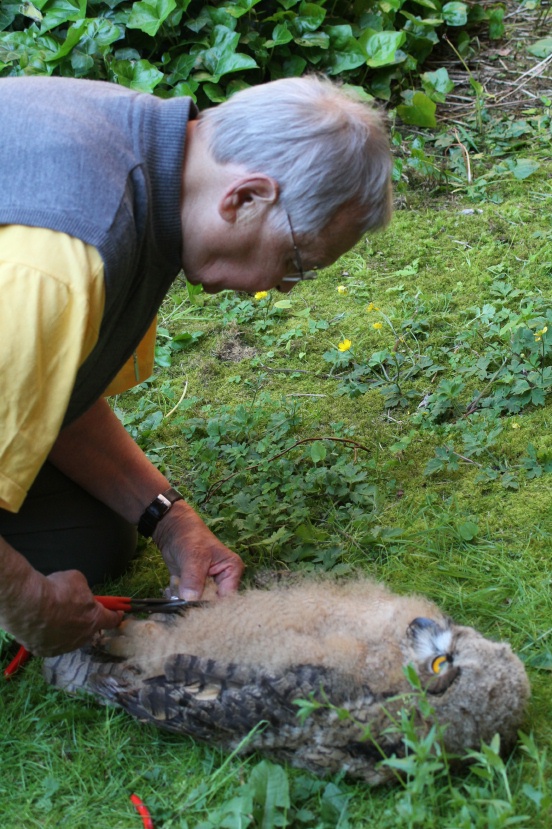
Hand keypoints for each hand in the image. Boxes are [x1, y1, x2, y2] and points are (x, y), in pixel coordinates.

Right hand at [4, 569, 122, 656]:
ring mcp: (63, 647)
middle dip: (86, 620)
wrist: (28, 605)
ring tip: (54, 615)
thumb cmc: (56, 590)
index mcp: (94, 620)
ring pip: (70, 638)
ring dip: (67, 629)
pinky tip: (42, 624)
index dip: (115, 614)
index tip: (117, 612)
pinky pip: (52, 643)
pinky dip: (50, 635)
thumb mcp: (77, 580)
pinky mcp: (46, 651)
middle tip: (75, 609)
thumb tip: (79, 593)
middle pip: (89, 629)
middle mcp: (82, 637)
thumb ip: (83, 590)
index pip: (112, 620)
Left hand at [153, 501, 243, 600]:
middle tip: (180, 602)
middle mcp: (224, 581)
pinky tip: (170, 590)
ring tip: (173, 591)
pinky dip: (178, 599)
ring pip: (199, 604)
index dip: (212, 606)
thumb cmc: (190, 538)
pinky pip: (188, 600)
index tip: (195, 611)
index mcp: (232, 571)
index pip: (226, 597)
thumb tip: (190, 600)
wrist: (173, 530)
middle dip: (196, 605)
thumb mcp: (194, 557)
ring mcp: (209, 585)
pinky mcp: (195, 588)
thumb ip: (194, 579)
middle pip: (213, 603)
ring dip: (184, 602)